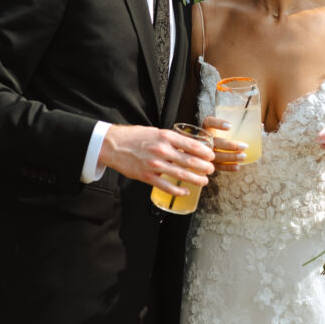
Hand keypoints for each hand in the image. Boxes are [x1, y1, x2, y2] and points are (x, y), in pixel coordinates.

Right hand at [99, 124, 214, 197]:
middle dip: (204, 167)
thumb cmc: (135, 137)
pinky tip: (185, 191)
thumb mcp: (156, 132)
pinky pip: (166, 186)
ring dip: (196, 179)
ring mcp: (154, 164)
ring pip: (181, 174)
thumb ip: (171, 139)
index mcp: (165, 136)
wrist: (113, 145)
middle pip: (190, 161)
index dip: (205, 152)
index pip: (192, 145)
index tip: (211, 156)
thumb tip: (188, 145)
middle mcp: (162, 150)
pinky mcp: (147, 176)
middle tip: (211, 170)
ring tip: (204, 181)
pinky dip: (178, 190)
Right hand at [201, 115, 247, 172]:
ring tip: (243, 157)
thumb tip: (260, 126)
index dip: (218, 123)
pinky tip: (237, 166)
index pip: (209, 122)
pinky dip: (228, 167)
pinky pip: (217, 166)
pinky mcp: (207, 162)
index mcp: (207, 127)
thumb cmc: (220, 134)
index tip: (230, 126)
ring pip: (216, 156)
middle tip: (244, 146)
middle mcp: (204, 139)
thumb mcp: (224, 128)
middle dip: (230, 145)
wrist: (202, 148)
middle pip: (215, 142)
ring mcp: (204, 152)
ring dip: (230, 157)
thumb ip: (240, 126)